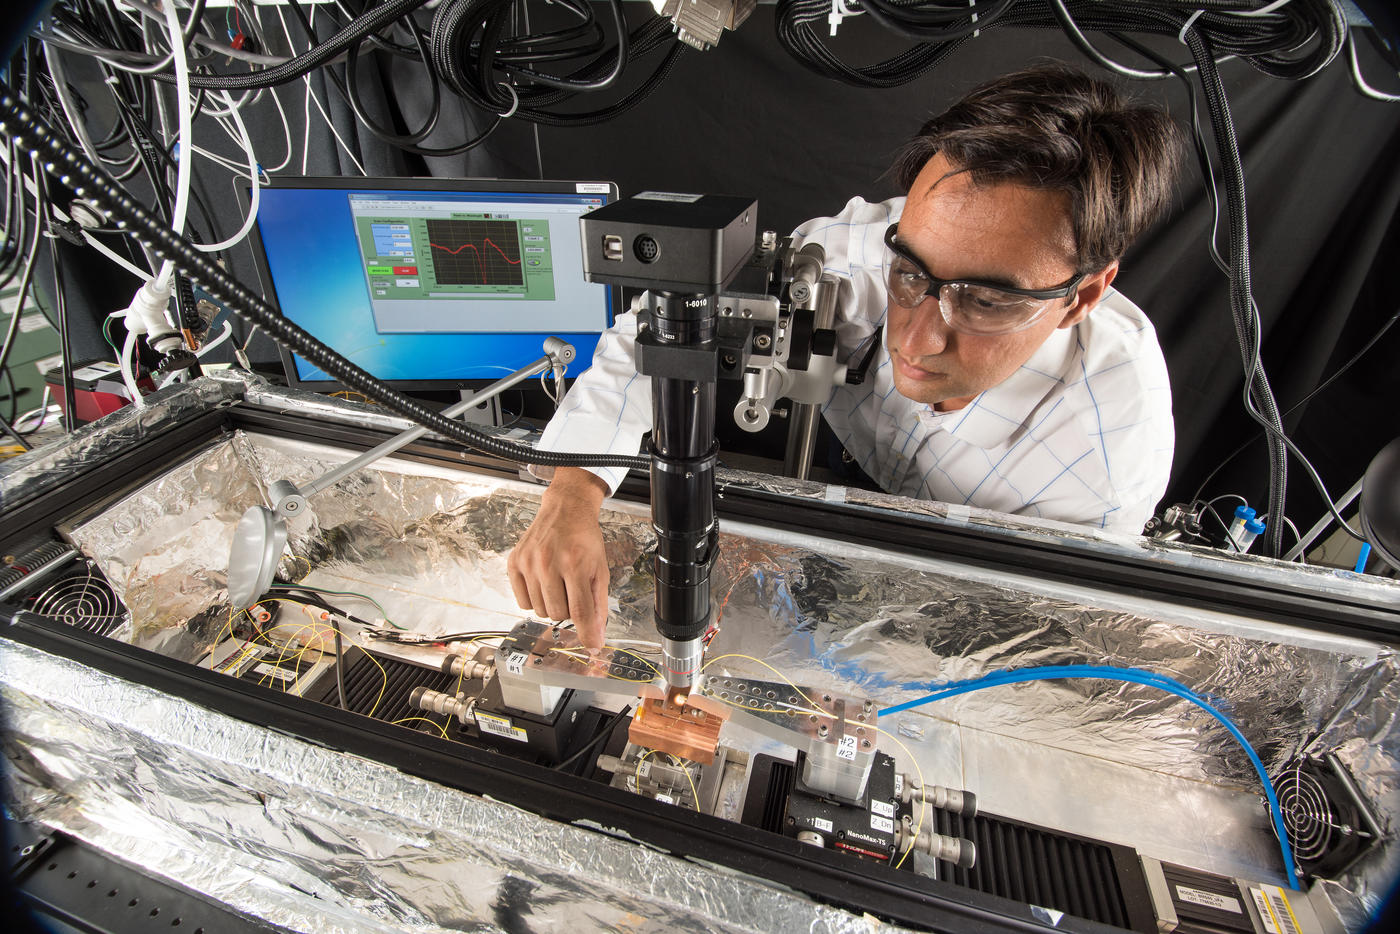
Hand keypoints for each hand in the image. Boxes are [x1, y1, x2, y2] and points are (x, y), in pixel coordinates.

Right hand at [507, 467, 609, 647]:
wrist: (565, 510)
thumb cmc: (585, 539)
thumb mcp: (599, 570)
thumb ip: (599, 605)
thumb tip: (596, 637)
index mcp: (575, 564)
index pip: (579, 612)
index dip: (586, 633)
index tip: (591, 646)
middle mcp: (549, 563)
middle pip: (557, 614)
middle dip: (568, 610)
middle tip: (573, 592)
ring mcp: (528, 563)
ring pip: (539, 611)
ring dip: (551, 605)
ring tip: (558, 584)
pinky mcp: (514, 562)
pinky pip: (522, 601)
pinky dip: (534, 599)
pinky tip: (543, 583)